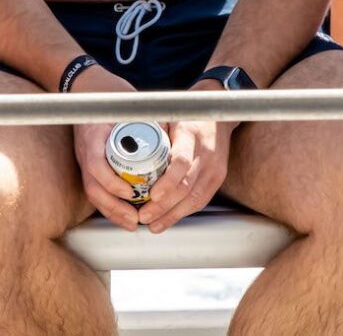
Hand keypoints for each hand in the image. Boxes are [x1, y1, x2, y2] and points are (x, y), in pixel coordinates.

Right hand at [69, 69, 144, 231]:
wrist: (91, 88)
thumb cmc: (114, 95)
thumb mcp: (132, 103)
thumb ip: (150, 118)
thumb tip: (173, 136)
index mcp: (94, 133)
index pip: (96, 164)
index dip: (111, 182)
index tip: (130, 192)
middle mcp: (85, 149)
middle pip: (92, 186)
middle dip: (113, 206)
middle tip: (136, 218)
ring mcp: (83, 157)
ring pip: (92, 192)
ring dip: (111, 211)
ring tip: (132, 223)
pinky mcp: (88, 165)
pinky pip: (95, 189)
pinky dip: (109, 205)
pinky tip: (124, 215)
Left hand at [135, 101, 232, 231]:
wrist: (218, 116)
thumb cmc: (188, 116)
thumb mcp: (169, 116)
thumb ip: (151, 131)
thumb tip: (124, 146)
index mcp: (190, 135)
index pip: (181, 162)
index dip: (167, 182)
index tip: (151, 195)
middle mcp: (206, 153)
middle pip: (186, 186)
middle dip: (164, 206)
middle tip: (144, 216)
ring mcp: (214, 168)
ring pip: (194, 198)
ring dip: (172, 215)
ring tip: (153, 225)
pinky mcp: (218, 178)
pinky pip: (201, 200)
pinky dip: (183, 212)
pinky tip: (169, 219)